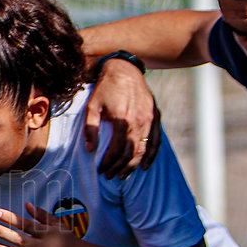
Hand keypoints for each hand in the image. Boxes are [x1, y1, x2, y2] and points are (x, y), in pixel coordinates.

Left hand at [81, 61, 161, 178]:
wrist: (124, 70)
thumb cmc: (106, 88)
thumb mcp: (92, 106)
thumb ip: (91, 128)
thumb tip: (90, 149)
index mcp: (122, 120)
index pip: (117, 150)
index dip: (109, 163)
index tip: (101, 170)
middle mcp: (138, 122)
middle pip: (131, 153)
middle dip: (120, 168)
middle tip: (111, 176)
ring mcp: (149, 120)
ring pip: (144, 149)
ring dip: (134, 165)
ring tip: (124, 175)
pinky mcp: (155, 116)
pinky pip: (156, 140)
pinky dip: (151, 154)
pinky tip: (145, 165)